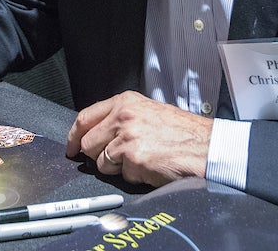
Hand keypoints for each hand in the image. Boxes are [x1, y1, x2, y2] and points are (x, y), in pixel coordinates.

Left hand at [66, 91, 212, 186]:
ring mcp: (127, 136)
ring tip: (142, 159)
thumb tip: (97, 135)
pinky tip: (150, 167)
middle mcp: (123, 116)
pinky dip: (133, 176)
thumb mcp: (149, 113)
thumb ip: (121, 119)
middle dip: (99, 155)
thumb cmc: (184, 133)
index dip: (74, 136)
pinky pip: (120, 174)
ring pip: (101, 162)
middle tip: (121, 159)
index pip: (85, 117)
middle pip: (88, 143)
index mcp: (126, 102)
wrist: (206, 147)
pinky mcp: (133, 157)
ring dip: (119, 167)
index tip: (71, 147)